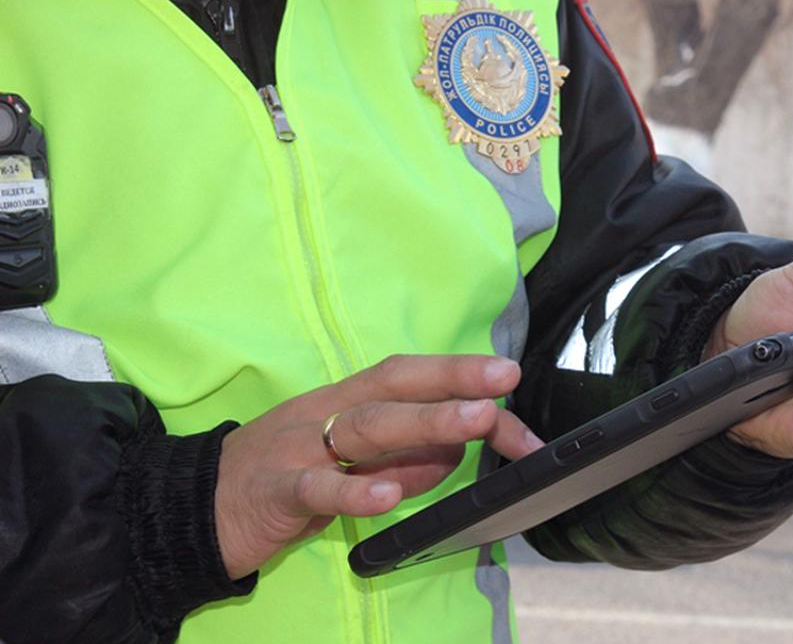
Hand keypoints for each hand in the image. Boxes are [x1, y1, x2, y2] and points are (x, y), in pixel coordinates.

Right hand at [214, 355, 543, 579]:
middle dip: (452, 381)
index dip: (459, 375)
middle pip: (393, 388)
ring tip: (474, 422)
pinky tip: (389, 493)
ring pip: (365, 428)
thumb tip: (458, 451)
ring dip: (425, 423)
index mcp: (345, 401)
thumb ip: (404, 456)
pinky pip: (316, 490)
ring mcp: (297, 449)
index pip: (409, 378)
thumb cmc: (279, 478)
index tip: (509, 380)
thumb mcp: (348, 462)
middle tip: (503, 382)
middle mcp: (324, 413)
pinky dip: (354, 492)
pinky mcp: (273, 492)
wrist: (191, 509)